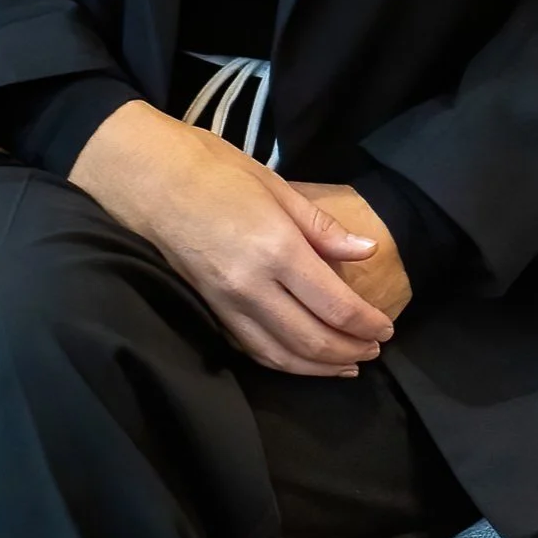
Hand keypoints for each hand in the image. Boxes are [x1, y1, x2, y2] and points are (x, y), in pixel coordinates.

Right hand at [68, 101, 396, 376]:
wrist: (151, 179)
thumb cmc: (217, 170)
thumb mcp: (276, 186)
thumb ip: (322, 227)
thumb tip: (367, 251)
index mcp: (276, 249)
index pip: (334, 305)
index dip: (366, 323)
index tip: (387, 327)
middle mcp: (253, 286)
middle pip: (312, 340)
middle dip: (350, 351)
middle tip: (375, 350)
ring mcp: (227, 304)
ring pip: (282, 355)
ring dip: (320, 367)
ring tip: (348, 365)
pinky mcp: (210, 311)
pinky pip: (252, 350)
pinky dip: (283, 362)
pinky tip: (301, 360)